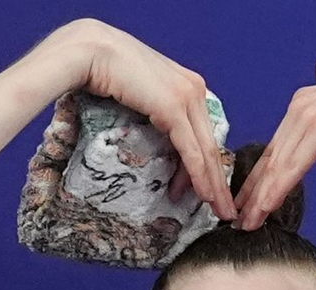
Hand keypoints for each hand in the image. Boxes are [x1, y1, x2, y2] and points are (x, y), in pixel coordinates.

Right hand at [48, 19, 235, 220]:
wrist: (90, 51)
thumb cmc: (105, 73)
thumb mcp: (140, 97)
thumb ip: (155, 113)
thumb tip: (156, 137)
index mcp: (188, 86)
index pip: (202, 135)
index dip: (208, 168)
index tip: (211, 194)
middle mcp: (194, 90)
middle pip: (210, 145)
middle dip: (218, 182)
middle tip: (225, 210)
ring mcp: (186, 98)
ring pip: (206, 152)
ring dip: (213, 186)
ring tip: (219, 212)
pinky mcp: (175, 108)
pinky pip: (192, 151)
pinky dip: (200, 176)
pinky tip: (206, 196)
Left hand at [235, 52, 315, 229]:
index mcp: (304, 101)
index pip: (275, 145)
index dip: (260, 175)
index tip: (248, 199)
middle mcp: (299, 107)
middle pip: (269, 158)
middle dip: (252, 192)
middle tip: (238, 219)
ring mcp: (307, 118)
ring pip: (276, 167)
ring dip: (259, 199)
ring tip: (247, 224)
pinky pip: (291, 168)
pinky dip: (275, 191)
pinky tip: (265, 209)